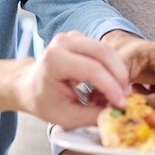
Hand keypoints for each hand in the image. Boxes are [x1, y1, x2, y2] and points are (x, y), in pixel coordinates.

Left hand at [13, 31, 131, 127]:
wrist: (28, 85)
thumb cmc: (43, 101)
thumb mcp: (67, 117)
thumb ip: (93, 116)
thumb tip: (117, 113)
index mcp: (54, 60)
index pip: (92, 69)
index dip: (111, 87)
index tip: (122, 104)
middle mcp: (63, 43)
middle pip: (104, 53)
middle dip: (119, 77)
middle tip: (125, 97)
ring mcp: (72, 37)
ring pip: (107, 51)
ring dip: (117, 73)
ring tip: (115, 94)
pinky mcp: (80, 38)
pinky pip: (103, 51)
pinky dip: (110, 68)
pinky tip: (107, 85)